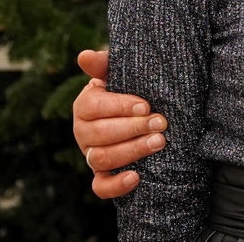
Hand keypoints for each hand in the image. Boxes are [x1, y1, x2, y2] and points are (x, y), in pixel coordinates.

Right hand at [74, 49, 166, 198]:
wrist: (142, 113)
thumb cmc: (129, 90)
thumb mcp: (119, 74)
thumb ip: (103, 64)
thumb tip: (84, 56)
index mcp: (84, 105)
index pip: (95, 107)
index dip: (120, 107)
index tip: (146, 106)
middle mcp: (82, 132)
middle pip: (99, 134)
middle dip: (132, 129)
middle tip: (160, 123)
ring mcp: (90, 155)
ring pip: (102, 159)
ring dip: (131, 151)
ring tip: (159, 142)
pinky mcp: (101, 176)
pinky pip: (101, 187)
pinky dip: (116, 185)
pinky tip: (136, 177)